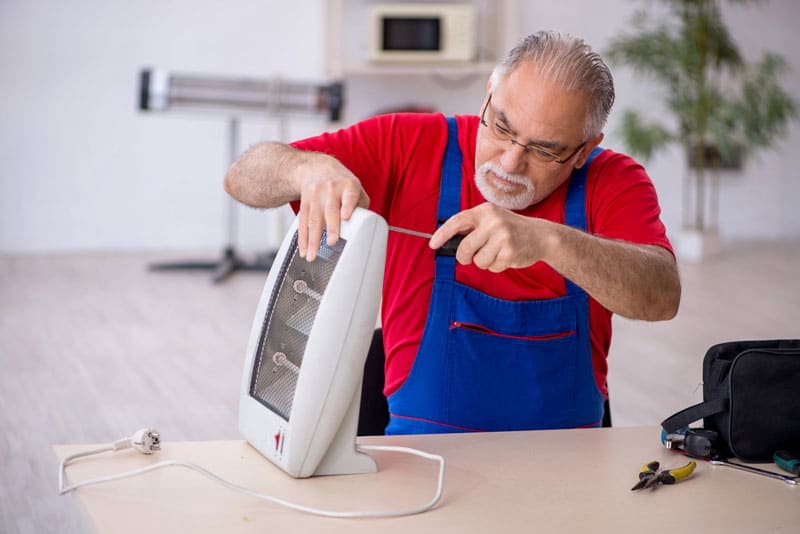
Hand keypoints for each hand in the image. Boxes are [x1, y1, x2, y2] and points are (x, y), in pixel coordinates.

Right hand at [297, 158, 368, 260]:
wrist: (316, 168)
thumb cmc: (341, 183)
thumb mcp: (356, 188)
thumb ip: (361, 206)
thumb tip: (365, 226)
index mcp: (348, 186)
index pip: (349, 196)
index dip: (348, 206)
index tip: (346, 216)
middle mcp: (331, 190)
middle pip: (330, 210)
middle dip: (331, 227)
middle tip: (332, 242)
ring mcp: (316, 196)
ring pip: (313, 219)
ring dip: (312, 239)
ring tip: (312, 255)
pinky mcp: (305, 203)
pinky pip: (303, 222)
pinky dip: (303, 238)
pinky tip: (304, 249)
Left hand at [429, 203, 550, 272]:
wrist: (541, 236)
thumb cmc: (511, 229)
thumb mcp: (493, 219)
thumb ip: (474, 228)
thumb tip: (449, 243)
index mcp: (486, 211)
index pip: (457, 221)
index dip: (442, 234)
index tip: (433, 244)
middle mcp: (493, 222)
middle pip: (465, 248)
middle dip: (464, 258)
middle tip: (469, 258)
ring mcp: (502, 237)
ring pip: (478, 261)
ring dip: (484, 262)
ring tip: (497, 253)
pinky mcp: (509, 252)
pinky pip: (492, 267)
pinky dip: (496, 266)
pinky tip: (506, 256)